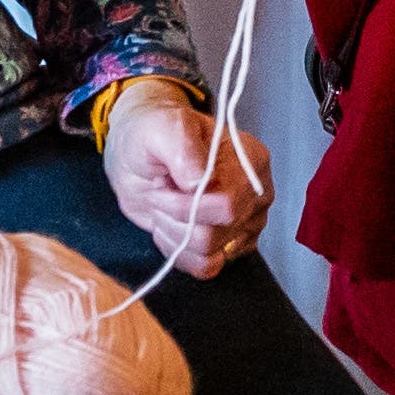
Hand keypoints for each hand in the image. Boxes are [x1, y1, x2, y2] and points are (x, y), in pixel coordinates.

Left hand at [106, 84, 271, 278]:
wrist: (137, 156)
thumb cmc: (152, 136)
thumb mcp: (160, 128)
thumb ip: (182, 147)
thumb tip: (201, 181)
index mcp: (250, 160)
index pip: (227, 205)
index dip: (186, 205)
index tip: (161, 184)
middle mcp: (256, 193)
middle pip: (218, 234)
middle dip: (176, 219)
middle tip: (160, 194)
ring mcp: (246, 221)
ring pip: (211, 254)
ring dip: (175, 234)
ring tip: (165, 208)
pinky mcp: (230, 243)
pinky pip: (207, 266)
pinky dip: (180, 252)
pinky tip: (171, 227)